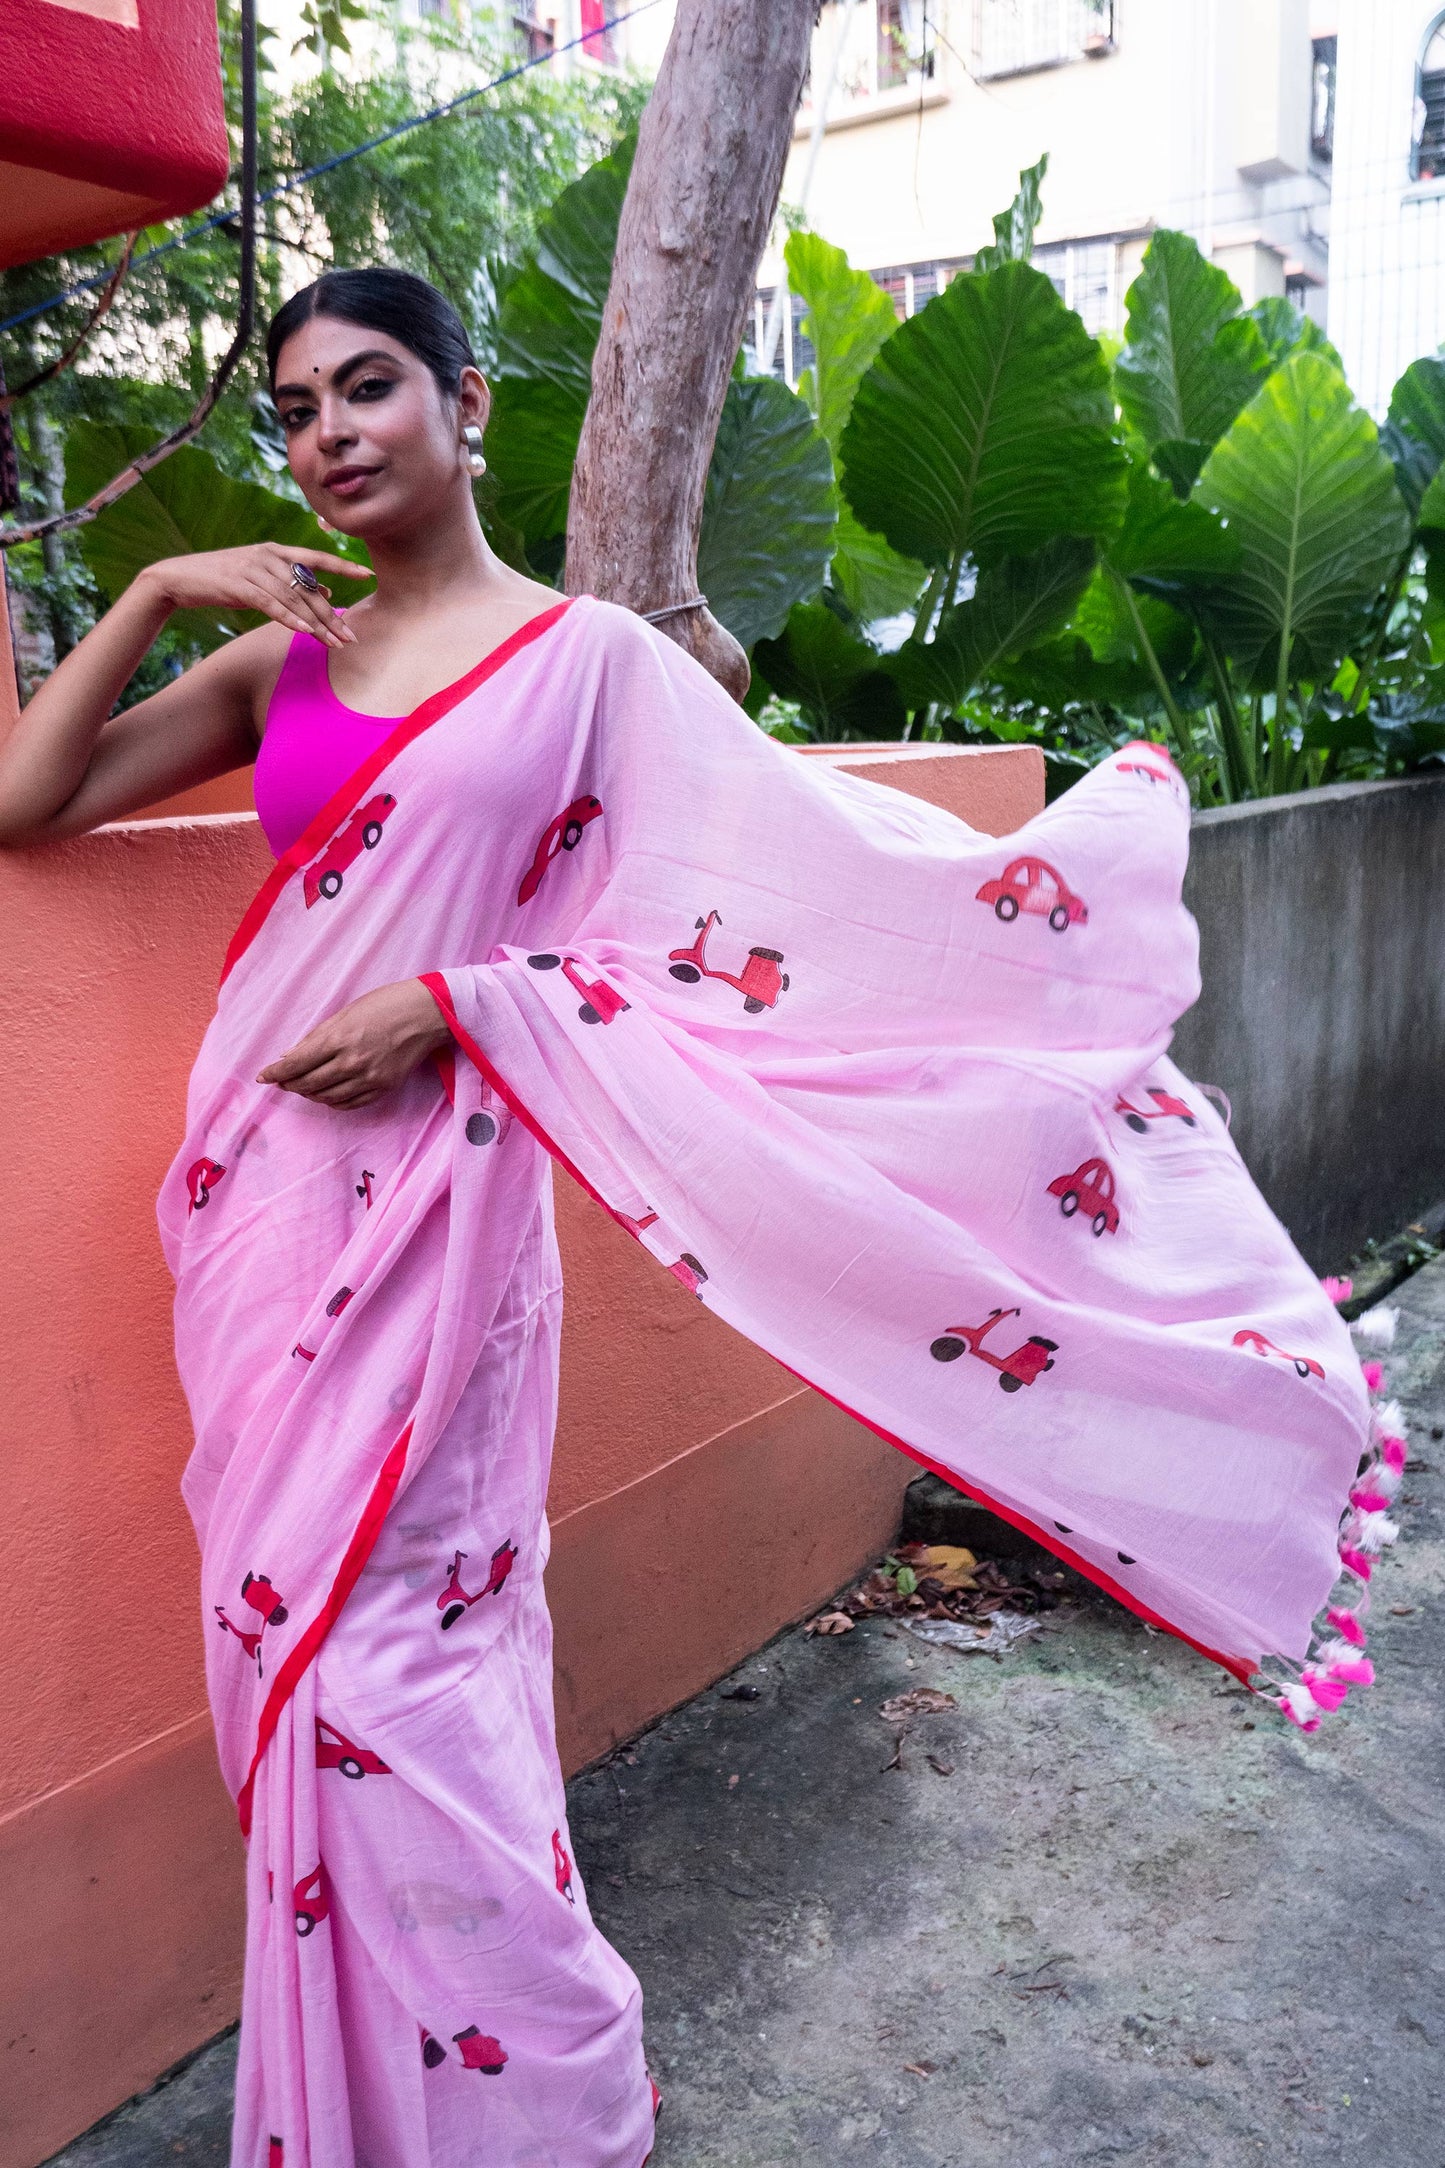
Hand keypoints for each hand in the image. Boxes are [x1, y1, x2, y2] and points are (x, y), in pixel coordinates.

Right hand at [141, 542, 370, 649]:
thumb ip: (292, 583)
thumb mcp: (261, 578)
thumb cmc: (223, 579)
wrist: (179, 577)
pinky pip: (270, 604)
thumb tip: (327, 592)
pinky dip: (289, 619)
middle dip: (331, 615)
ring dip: (316, 625)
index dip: (343, 566)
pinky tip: (305, 632)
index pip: (316, 557)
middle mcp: (268, 556)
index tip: (368, 575)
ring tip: (334, 644)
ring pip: (293, 599)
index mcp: (276, 551)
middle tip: (351, 637)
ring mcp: (253, 568)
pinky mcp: (238, 584)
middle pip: (308, 588)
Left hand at [258, 980, 452, 1108]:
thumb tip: (290, 1055)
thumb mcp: (345, 1013)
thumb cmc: (385, 1005)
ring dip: (310, 1093)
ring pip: (327, 1097)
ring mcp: (369, 1078)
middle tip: (282, 1081)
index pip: (296, 1064)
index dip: (276, 1073)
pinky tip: (327, 1094)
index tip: (263, 1077)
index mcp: (339, 1039)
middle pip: (308, 1083)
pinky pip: (350, 1103)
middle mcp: (351, 1062)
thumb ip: (317, 1036)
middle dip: (290, 1084)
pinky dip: (333, 1101)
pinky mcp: (384, 1088)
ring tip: (304, 1086)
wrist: (426, 1015)